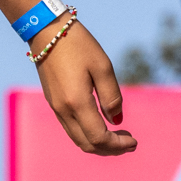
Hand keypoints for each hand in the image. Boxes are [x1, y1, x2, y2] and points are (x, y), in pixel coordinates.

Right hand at [33, 20, 136, 155]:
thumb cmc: (78, 44)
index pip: (99, 138)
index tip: (134, 141)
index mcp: (77, 102)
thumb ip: (112, 96)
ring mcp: (56, 107)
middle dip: (110, 149)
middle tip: (129, 143)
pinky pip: (71, 128)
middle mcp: (64, 110)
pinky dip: (88, 135)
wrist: (46, 30)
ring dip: (99, 144)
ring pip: (78, 139)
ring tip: (118, 137)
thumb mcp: (102, 66)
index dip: (118, 145)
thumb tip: (117, 121)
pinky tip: (101, 125)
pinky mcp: (54, 102)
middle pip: (87, 144)